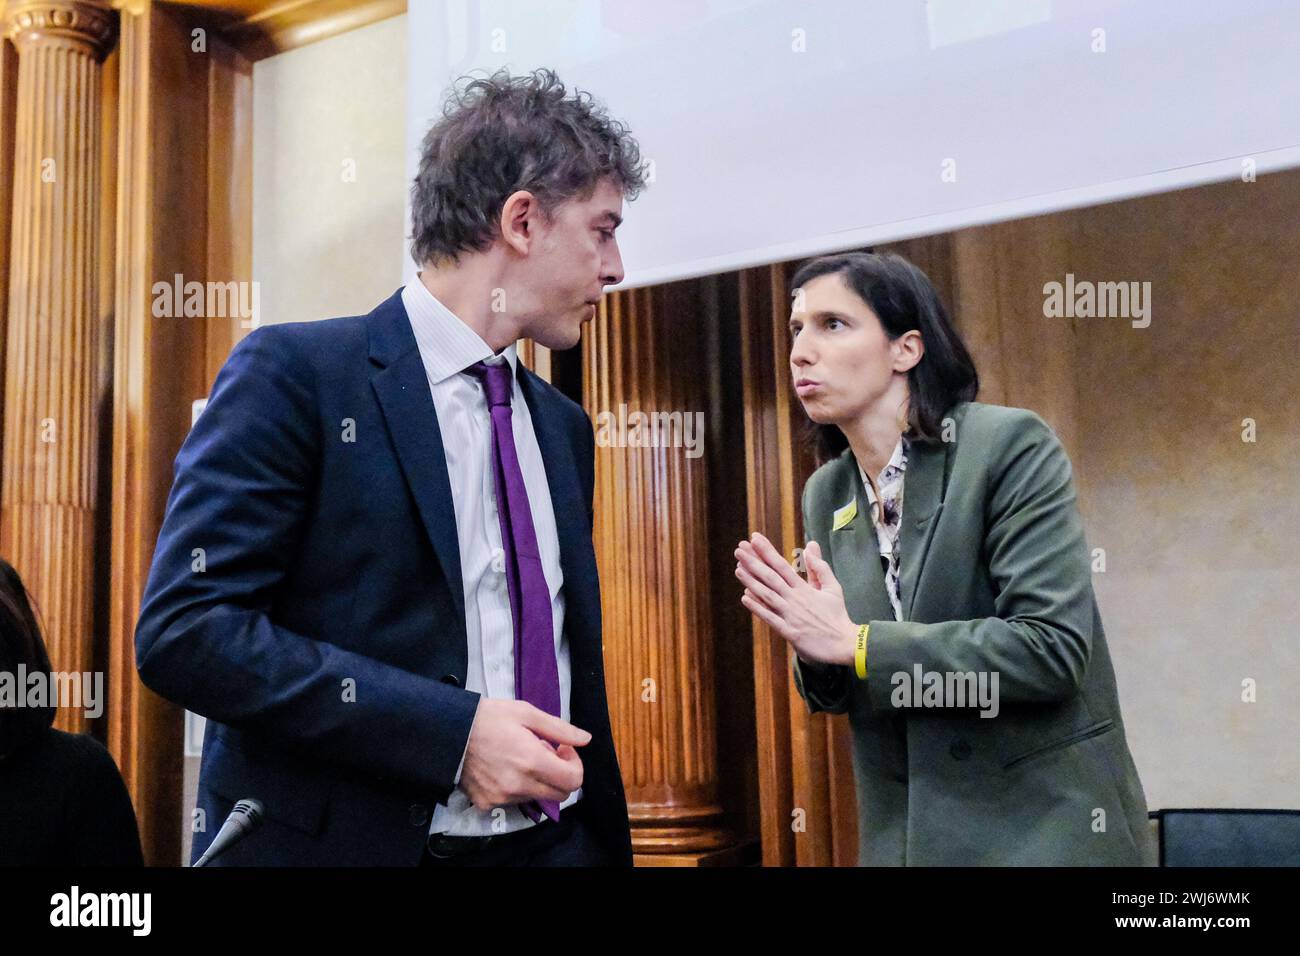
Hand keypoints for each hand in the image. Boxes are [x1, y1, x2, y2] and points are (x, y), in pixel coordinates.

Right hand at [459, 699, 588, 811]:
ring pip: (536, 797)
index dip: (575, 764)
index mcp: (532, 761)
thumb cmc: (488, 718)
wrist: (447, 732)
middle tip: (547, 753)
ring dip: (538, 780)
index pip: (573, 781)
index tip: (563, 749)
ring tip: (521, 758)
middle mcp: (519, 785)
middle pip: (560, 795)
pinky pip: (514, 801)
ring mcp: (502, 798)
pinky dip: (517, 787)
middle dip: (561, 775)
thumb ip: (559, 729)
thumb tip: (585, 739)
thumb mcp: (526, 713)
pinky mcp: (487, 803)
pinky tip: (504, 768)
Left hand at [735, 534, 856, 666]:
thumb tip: (811, 545)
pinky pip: (770, 618)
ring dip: (751, 581)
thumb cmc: (837, 615)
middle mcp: (795, 599)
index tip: (754, 539)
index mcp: (804, 588)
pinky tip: (745, 598)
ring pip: (767, 595)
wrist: (845, 644)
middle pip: (770, 577)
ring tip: (737, 568)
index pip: (782, 565)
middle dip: (753, 562)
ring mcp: (791, 615)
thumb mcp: (832, 587)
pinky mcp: (790, 632)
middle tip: (739, 549)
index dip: (767, 551)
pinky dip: (757, 607)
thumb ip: (819, 567)